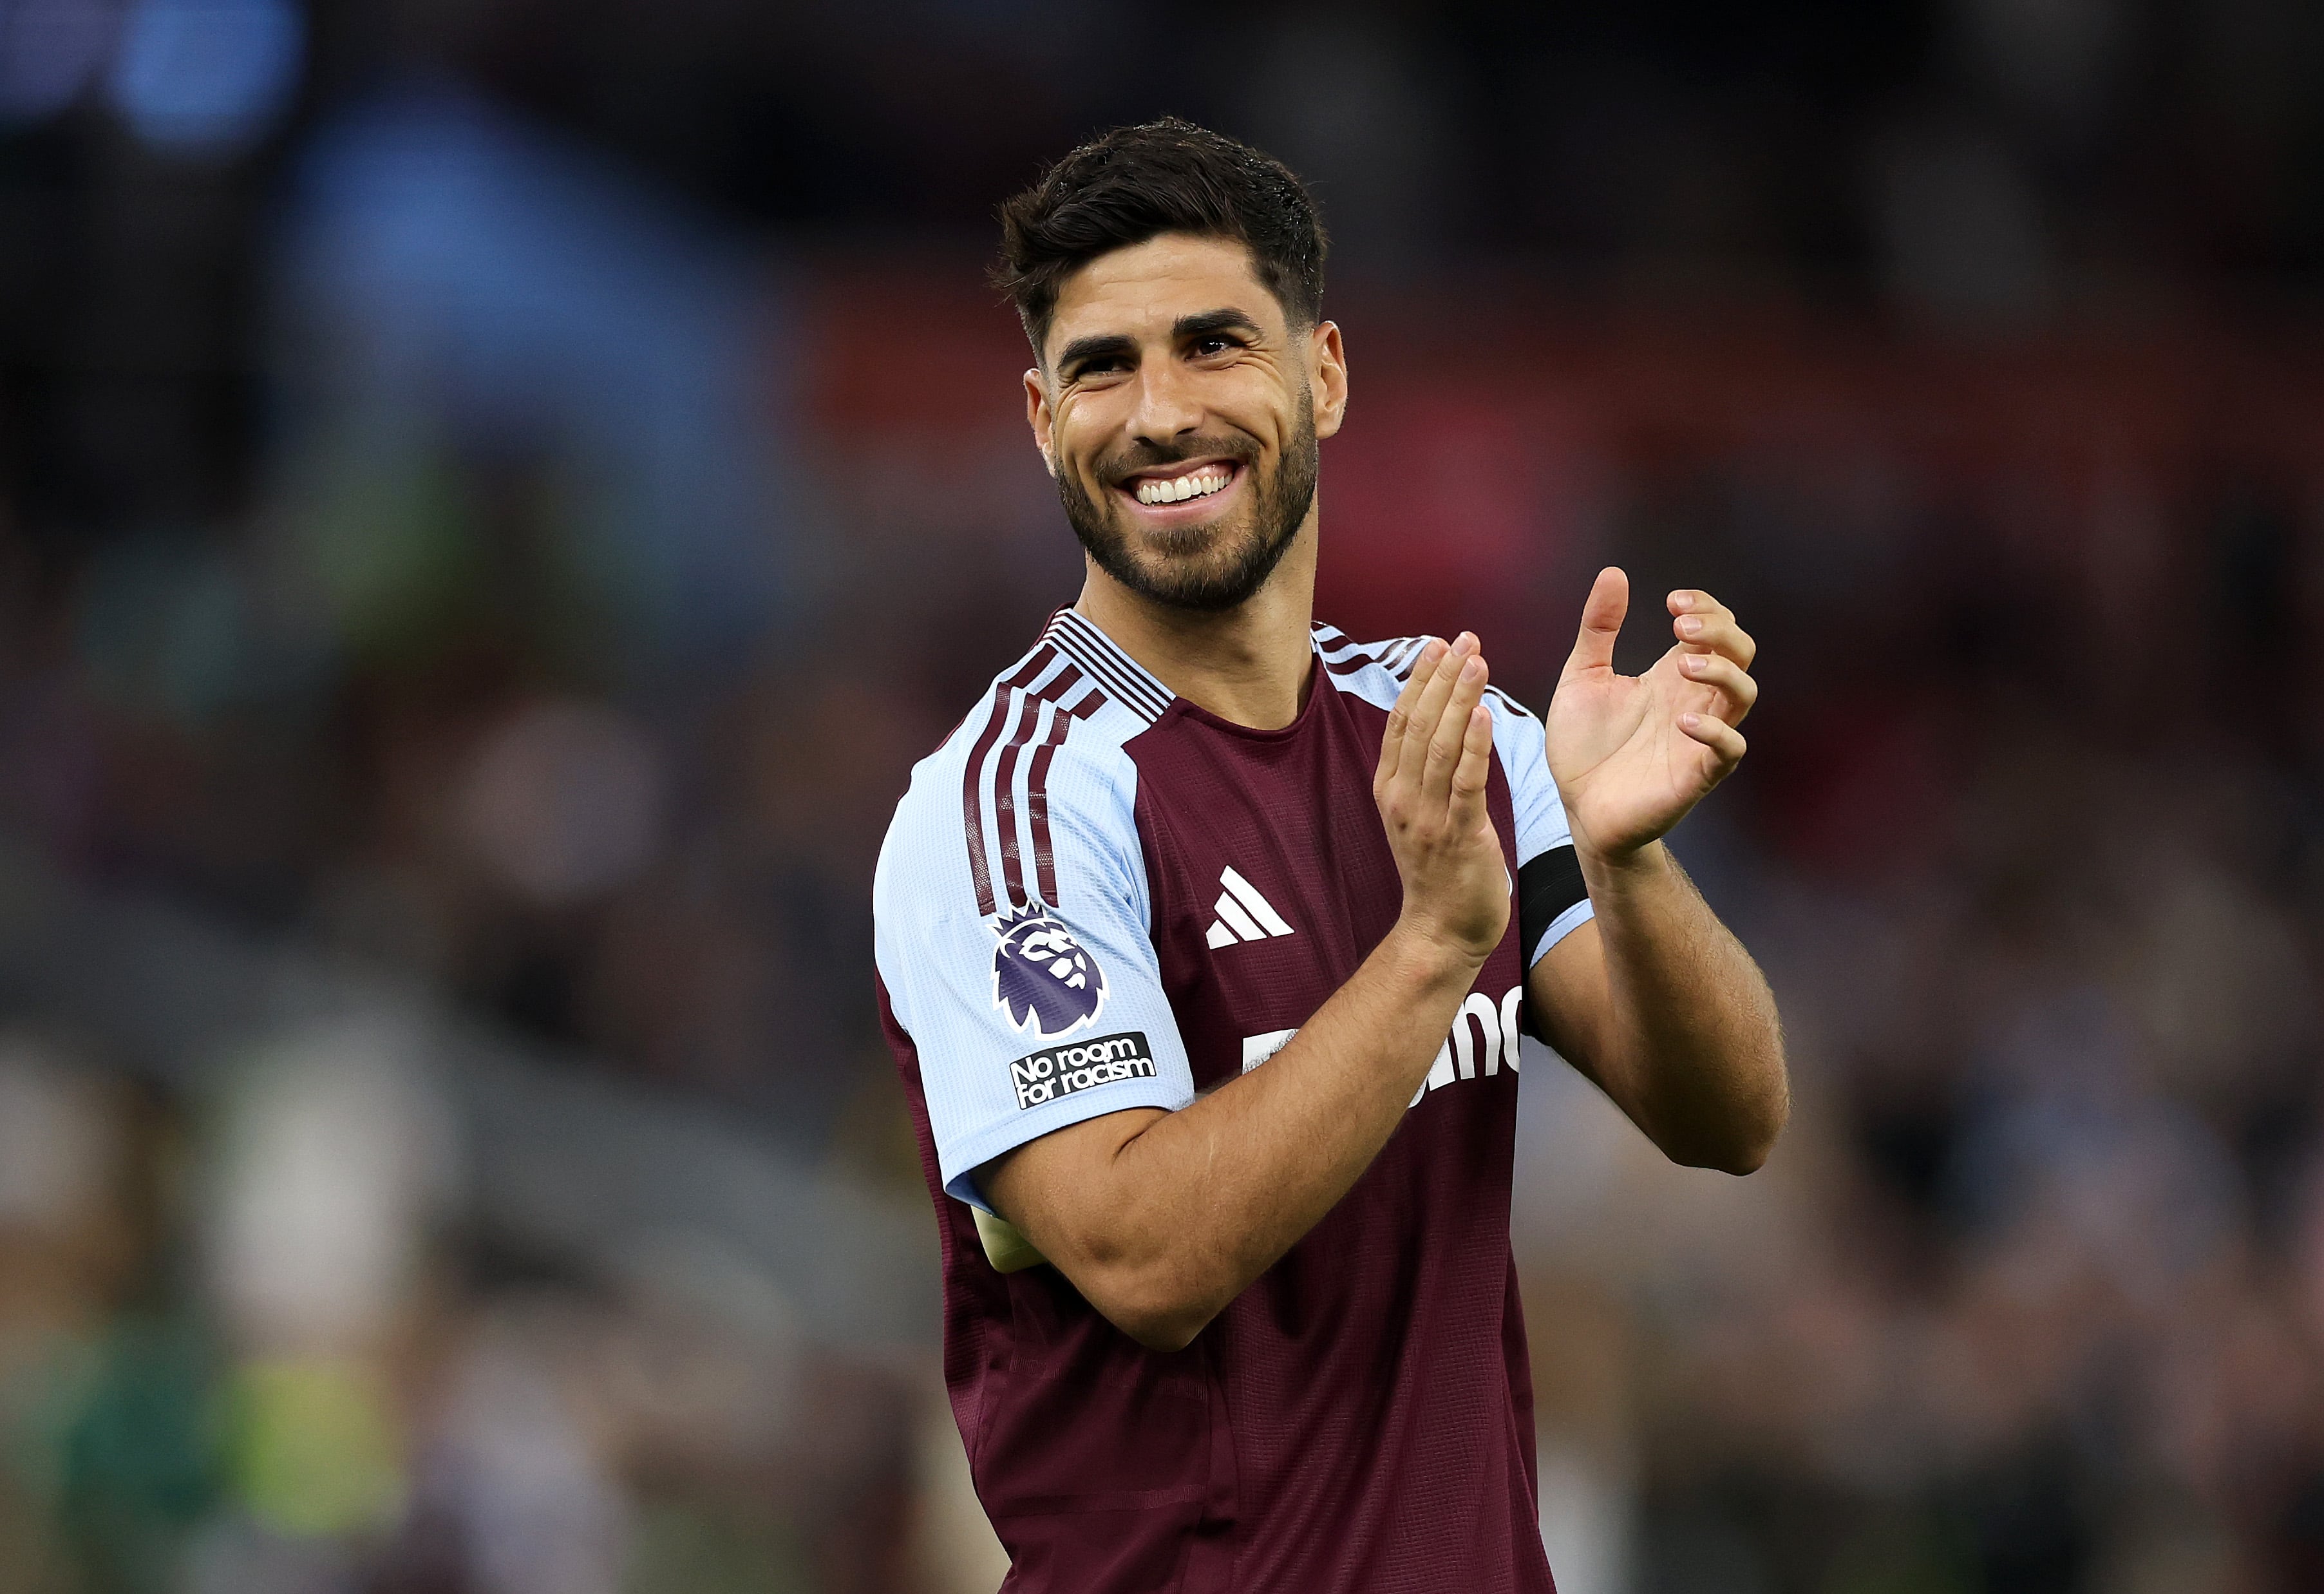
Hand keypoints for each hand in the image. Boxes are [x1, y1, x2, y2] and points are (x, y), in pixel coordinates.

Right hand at [1373, 633, 1510, 964]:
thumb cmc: (1439, 871)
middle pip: (1419, 724)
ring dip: (1459, 700)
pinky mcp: (1458, 836)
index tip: (1438, 644)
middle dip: (1442, 678)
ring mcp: (1427, 818)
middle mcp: (1402, 798)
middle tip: (1463, 639)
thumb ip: (1424, 773)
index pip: (1401, 721)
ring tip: (1476, 661)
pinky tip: (1484, 715)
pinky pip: (1465, 784)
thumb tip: (1440, 724)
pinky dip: (1475, 748)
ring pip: (1441, 747)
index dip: (1419, 680)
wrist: (1441, 931)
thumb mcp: (1419, 815)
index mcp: (1391, 789)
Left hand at [1544, 568, 1757, 862]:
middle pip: (1740, 652)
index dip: (1707, 607)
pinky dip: (1715, 733)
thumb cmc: (1584, 746)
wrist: (1577, 808)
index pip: (1716, 628)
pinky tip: (1682, 722)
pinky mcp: (1696, 775)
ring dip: (1721, 672)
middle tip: (1681, 626)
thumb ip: (1598, 628)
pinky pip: (1729, 750)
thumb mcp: (1582, 676)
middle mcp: (1694, 700)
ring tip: (1684, 664)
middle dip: (1720, 631)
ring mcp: (1700, 737)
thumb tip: (1613, 573)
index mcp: (1672, 674)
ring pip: (1744, 695)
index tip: (1672, 602)